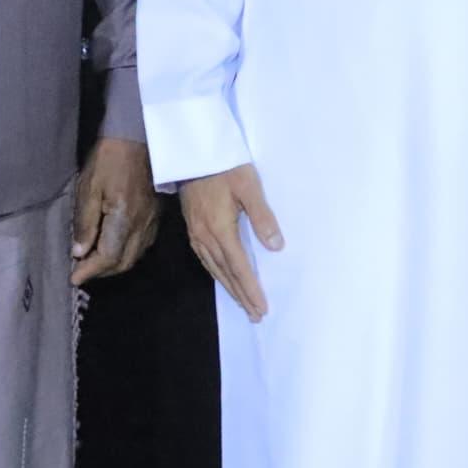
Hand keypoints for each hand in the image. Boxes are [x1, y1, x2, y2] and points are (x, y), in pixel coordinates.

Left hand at [71, 138, 161, 284]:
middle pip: (123, 262)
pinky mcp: (155, 216)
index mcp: (123, 219)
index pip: (108, 257)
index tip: (74, 278)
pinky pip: (142, 245)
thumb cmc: (108, 160)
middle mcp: (141, 225)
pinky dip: (126, 253)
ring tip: (94, 262)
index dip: (90, 271)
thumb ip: (85, 223)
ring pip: (134, 256)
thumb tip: (79, 253)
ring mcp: (151, 222)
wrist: (137, 138)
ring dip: (114, 265)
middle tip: (81, 272)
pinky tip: (114, 247)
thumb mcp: (88, 188)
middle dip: (101, 272)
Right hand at [183, 163, 281, 321]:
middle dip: (242, 295)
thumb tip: (276, 247)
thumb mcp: (249, 186)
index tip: (262, 307)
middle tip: (255, 314)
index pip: (239, 267)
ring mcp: (196, 233)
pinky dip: (217, 274)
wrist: (193, 152)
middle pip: (226, 273)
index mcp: (220, 229)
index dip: (251, 289)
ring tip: (243, 304)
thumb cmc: (225, 166)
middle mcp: (206, 237)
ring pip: (214, 269)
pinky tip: (222, 277)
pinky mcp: (192, 227)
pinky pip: (205, 259)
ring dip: (230, 288)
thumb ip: (262, 216)